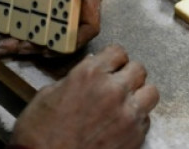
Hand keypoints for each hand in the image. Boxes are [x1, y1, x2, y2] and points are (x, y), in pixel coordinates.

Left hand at [0, 0, 105, 55]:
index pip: (91, 25)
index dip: (74, 41)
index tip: (50, 49)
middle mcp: (82, 1)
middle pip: (69, 35)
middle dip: (44, 46)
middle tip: (20, 47)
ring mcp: (66, 9)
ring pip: (53, 38)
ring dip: (30, 45)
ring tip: (7, 45)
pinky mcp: (51, 14)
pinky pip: (42, 33)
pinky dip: (24, 40)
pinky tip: (6, 42)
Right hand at [9, 44, 158, 148]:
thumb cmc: (38, 133)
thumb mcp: (48, 94)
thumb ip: (75, 78)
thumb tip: (88, 72)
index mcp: (90, 74)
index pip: (118, 52)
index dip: (112, 59)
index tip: (109, 66)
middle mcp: (114, 90)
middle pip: (139, 69)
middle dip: (127, 75)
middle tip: (116, 85)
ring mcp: (128, 115)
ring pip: (150, 93)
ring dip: (138, 96)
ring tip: (125, 104)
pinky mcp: (135, 137)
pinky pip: (146, 119)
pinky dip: (136, 120)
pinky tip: (120, 125)